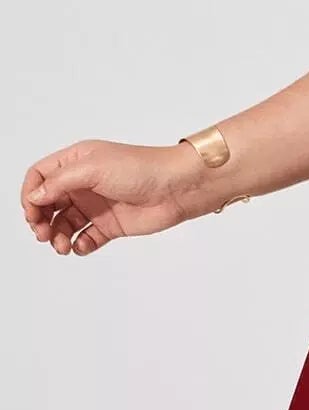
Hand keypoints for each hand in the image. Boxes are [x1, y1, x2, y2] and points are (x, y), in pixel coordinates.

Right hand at [20, 139, 219, 256]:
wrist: (177, 187)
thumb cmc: (141, 168)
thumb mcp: (93, 168)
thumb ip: (60, 182)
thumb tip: (35, 196)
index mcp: (76, 162)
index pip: (40, 177)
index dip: (31, 195)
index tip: (33, 212)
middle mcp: (83, 183)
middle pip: (47, 204)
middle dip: (40, 220)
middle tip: (43, 233)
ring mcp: (96, 205)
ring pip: (63, 225)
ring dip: (57, 237)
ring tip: (62, 245)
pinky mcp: (110, 225)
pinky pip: (86, 239)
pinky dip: (79, 245)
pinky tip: (82, 246)